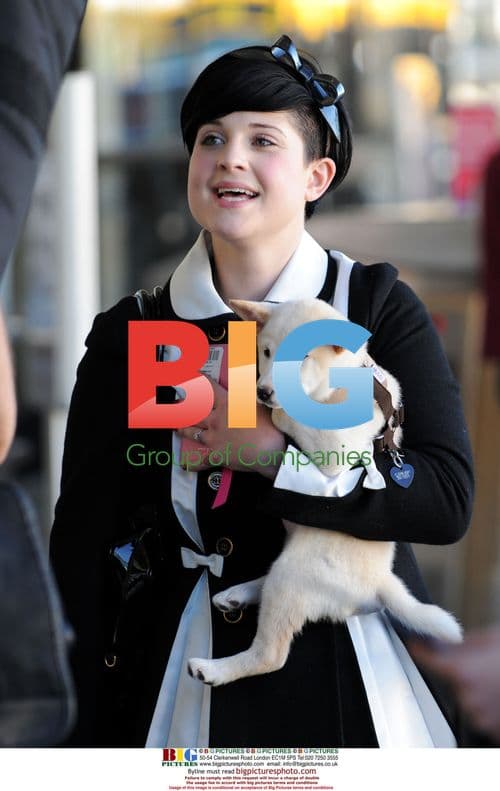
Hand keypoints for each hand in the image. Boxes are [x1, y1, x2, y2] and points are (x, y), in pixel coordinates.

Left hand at [176, 378, 285, 478]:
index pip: (209, 388)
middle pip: (194, 411)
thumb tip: (256, 380)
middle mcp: (217, 419)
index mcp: (228, 404)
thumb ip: (252, 393)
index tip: (191, 373)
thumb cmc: (269, 425)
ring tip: (176, 427)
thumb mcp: (261, 403)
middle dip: (182, 406)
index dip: (199, 380)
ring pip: (193, 432)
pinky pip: (200, 460)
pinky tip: (185, 464)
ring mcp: (214, 438)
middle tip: (172, 401)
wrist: (270, 450)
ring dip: (183, 429)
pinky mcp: (216, 455)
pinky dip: (192, 463)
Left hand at [410, 626, 499, 741]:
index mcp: (461, 673)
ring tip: (495, 679)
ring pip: (466, 699)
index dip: (420, 652)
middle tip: (478, 663)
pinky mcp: (492, 731)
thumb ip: (460, 645)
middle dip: (457, 671)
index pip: (426, 661)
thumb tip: (437, 642)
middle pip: (449, 682)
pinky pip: (482, 714)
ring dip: (474, 689)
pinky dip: (488, 704)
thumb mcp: (489, 640)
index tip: (416, 646)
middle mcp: (467, 699)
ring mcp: (480, 718)